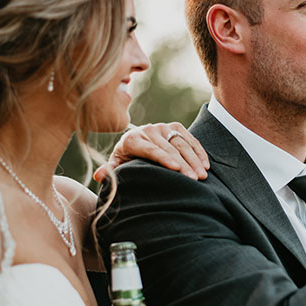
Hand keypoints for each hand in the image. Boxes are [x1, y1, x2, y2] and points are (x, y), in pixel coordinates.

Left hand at [94, 122, 208, 182]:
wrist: (134, 143)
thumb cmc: (126, 160)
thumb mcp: (116, 165)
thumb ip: (110, 171)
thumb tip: (98, 176)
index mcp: (132, 139)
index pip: (150, 149)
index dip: (164, 158)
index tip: (176, 169)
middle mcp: (148, 130)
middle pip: (169, 148)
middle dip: (184, 164)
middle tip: (195, 179)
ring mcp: (163, 127)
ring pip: (181, 143)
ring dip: (194, 159)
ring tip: (203, 175)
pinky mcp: (175, 126)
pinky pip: (190, 138)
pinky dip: (199, 151)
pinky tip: (206, 165)